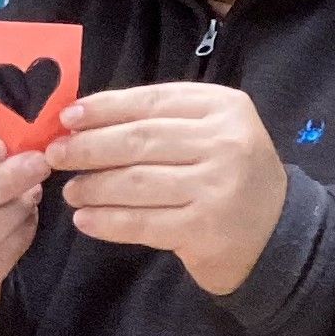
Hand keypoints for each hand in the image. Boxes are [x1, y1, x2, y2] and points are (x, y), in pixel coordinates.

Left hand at [45, 83, 287, 295]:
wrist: (278, 234)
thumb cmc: (230, 175)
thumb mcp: (210, 132)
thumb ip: (160, 121)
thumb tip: (83, 120)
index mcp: (224, 107)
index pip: (152, 101)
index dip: (104, 108)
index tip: (67, 118)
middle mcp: (224, 143)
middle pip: (139, 140)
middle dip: (89, 147)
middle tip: (56, 155)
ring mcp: (216, 187)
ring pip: (136, 181)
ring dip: (93, 186)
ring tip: (70, 191)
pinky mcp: (204, 229)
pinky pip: (142, 222)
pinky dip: (107, 221)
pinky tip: (85, 220)